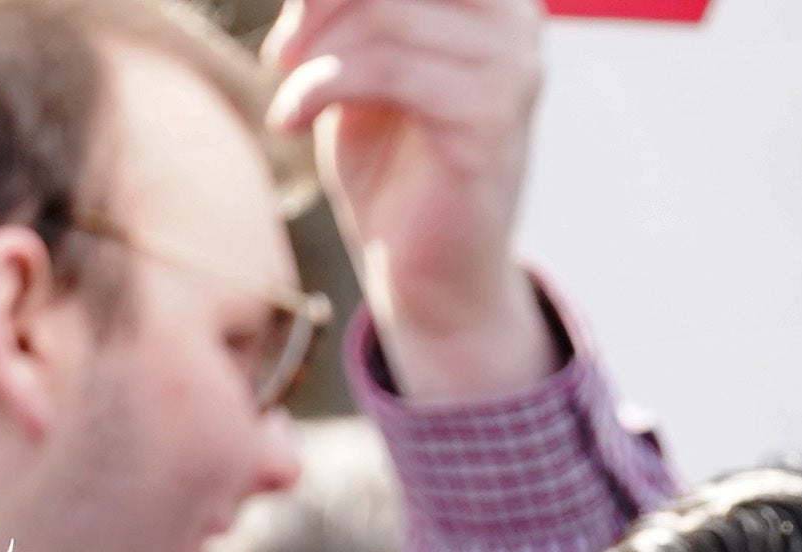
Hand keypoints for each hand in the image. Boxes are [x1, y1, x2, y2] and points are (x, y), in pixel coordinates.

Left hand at [265, 0, 554, 401]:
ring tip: (288, 86)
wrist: (428, 274)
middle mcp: (516, 17)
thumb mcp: (358, 51)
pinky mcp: (486, 122)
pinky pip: (384, 70)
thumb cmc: (391, 158)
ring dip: (313, 52)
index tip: (297, 20)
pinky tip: (289, 120)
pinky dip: (316, 89)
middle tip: (284, 51)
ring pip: (384, 15)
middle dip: (324, 1)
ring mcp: (510, 68)